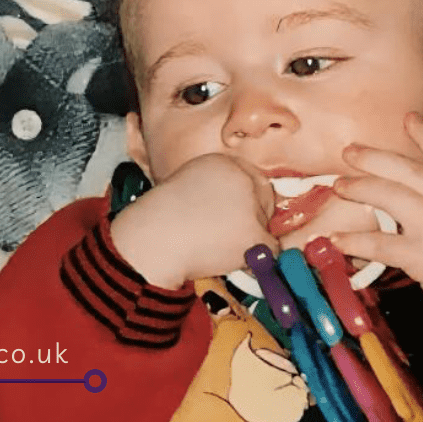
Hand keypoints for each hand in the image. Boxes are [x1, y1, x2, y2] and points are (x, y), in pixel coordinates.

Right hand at [110, 153, 276, 289]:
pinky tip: (239, 259)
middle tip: (229, 232)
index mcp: (221, 162)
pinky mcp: (253, 231)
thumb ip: (214, 188)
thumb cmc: (160, 221)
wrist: (152, 241)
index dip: (246, 196)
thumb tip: (237, 208)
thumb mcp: (186, 185)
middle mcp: (239, 176)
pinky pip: (270, 248)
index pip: (250, 175)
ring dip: (250, 236)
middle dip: (254, 214)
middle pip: (265, 195)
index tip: (236, 212)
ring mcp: (249, 204)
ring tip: (219, 245)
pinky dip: (258, 257)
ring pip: (267, 223)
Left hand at [329, 113, 422, 312]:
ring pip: (391, 196)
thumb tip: (420, 199)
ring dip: (360, 189)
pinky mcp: (420, 255)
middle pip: (409, 171)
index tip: (408, 117)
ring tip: (338, 186)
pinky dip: (356, 242)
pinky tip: (337, 241)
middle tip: (350, 151)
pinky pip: (381, 244)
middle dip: (376, 158)